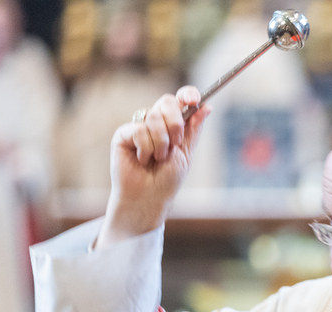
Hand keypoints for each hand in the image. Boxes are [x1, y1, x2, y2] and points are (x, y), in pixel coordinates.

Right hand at [98, 86, 211, 247]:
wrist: (149, 197)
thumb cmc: (167, 180)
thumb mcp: (186, 153)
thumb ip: (194, 129)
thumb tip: (207, 106)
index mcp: (172, 124)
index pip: (179, 99)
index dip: (186, 94)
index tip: (193, 99)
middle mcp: (155, 122)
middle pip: (166, 101)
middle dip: (175, 124)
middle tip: (175, 144)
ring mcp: (138, 127)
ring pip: (153, 117)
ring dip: (161, 143)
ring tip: (157, 159)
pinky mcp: (123, 134)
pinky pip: (139, 129)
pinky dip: (146, 148)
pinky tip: (142, 160)